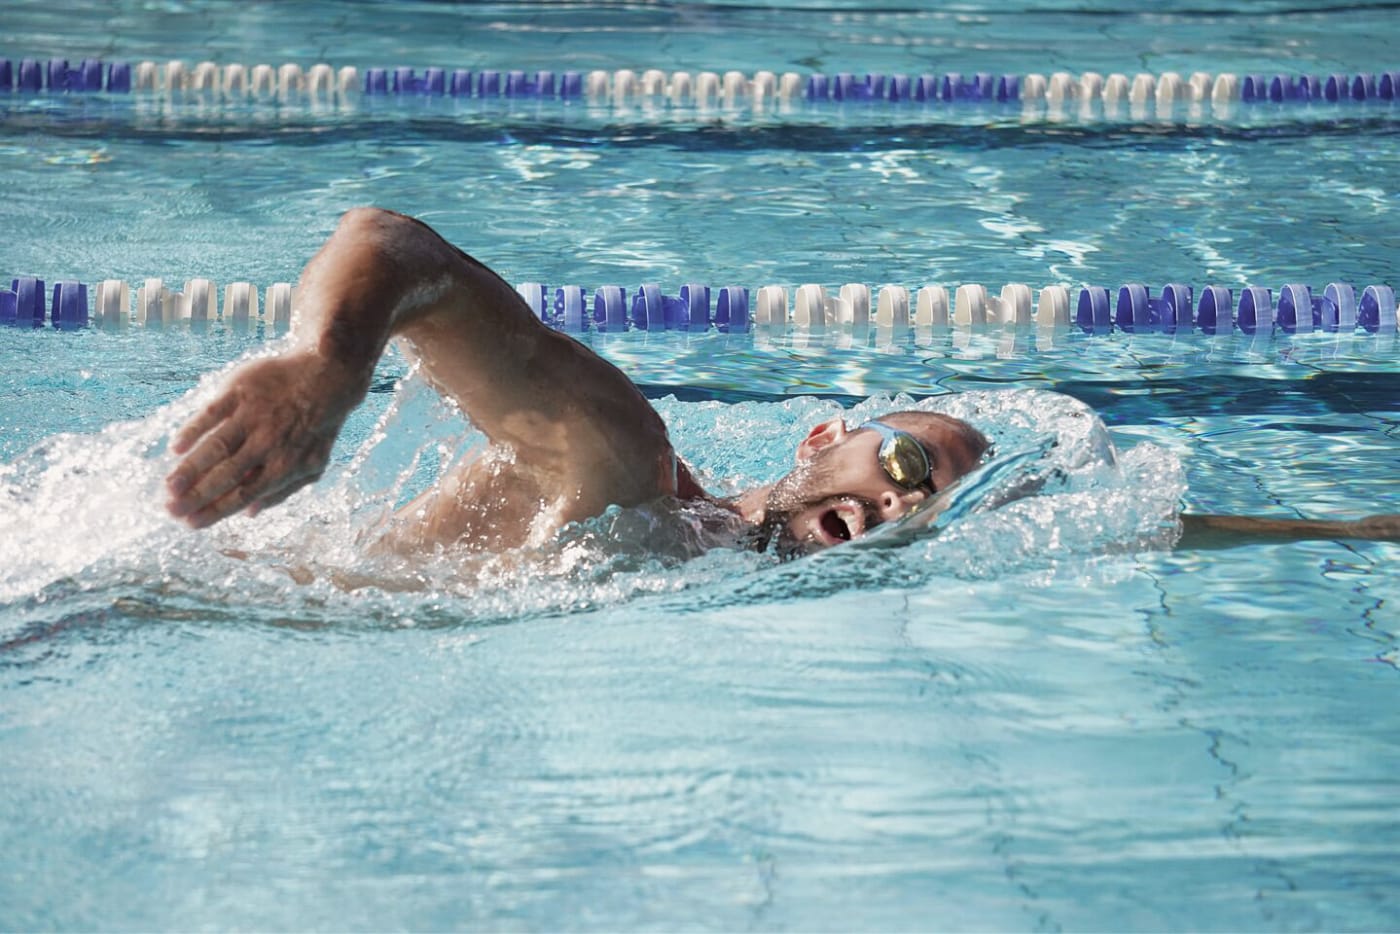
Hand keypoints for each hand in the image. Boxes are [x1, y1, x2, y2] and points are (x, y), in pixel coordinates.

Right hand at [165, 350, 366, 528]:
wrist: (327, 376)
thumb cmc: (317, 427)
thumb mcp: (312, 465)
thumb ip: (282, 491)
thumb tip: (249, 513)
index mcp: (284, 465)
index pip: (243, 495)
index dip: (215, 511)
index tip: (189, 523)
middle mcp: (267, 443)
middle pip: (226, 475)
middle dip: (196, 495)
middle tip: (170, 510)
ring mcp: (252, 416)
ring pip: (216, 447)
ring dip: (190, 469)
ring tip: (168, 487)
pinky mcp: (240, 391)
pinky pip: (211, 413)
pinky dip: (193, 430)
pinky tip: (175, 448)